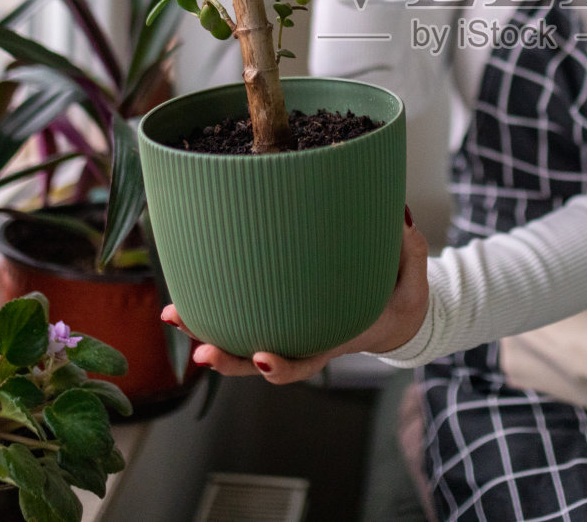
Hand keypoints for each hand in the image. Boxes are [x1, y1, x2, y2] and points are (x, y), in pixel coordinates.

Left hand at [160, 206, 429, 384]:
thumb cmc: (401, 298)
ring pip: (238, 340)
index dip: (282, 366)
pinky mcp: (275, 307)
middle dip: (227, 358)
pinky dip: (211, 306)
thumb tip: (400, 220)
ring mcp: (286, 326)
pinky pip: (239, 313)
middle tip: (201, 352)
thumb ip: (408, 253)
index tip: (263, 358)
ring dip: (203, 331)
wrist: (393, 316)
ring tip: (172, 315)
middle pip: (258, 362)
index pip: (306, 362)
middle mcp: (304, 340)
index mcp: (336, 339)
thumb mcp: (414, 281)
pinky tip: (184, 292)